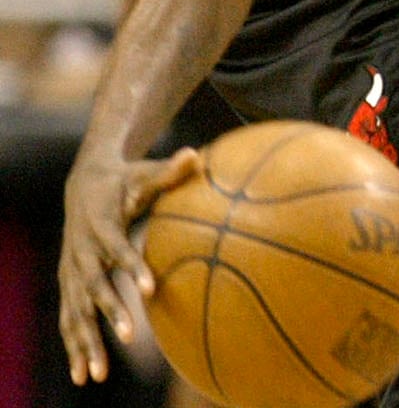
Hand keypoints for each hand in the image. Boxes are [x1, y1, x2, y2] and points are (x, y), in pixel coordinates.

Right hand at [59, 147, 200, 383]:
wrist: (83, 184)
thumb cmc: (124, 180)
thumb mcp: (144, 173)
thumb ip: (170, 170)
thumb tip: (197, 155)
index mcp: (101, 226)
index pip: (117, 249)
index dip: (132, 267)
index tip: (152, 290)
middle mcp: (81, 253)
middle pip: (92, 287)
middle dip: (109, 314)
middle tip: (130, 339)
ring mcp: (71, 272)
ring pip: (75, 312)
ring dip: (86, 343)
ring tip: (97, 375)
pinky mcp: (69, 285)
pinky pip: (70, 319)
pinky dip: (75, 346)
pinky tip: (83, 375)